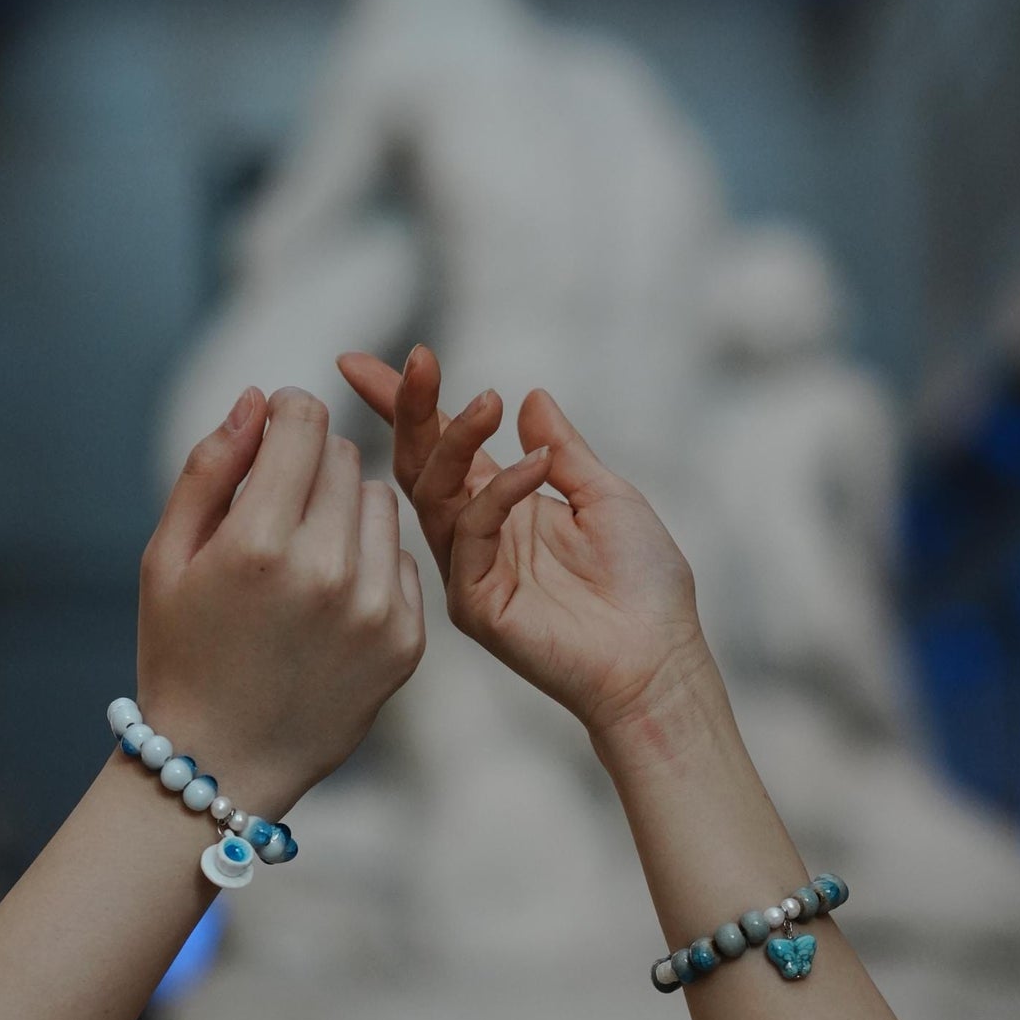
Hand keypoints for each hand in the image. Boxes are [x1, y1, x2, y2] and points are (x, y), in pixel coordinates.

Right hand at [135, 384, 424, 813]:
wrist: (222, 765)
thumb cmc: (182, 654)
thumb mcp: (166, 558)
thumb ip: (211, 468)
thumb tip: (259, 399)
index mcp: (259, 544)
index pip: (306, 423)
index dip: (288, 410)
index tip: (275, 428)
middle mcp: (327, 572)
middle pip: (344, 457)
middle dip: (309, 464)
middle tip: (278, 506)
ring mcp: (375, 609)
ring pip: (381, 502)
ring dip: (346, 511)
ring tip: (305, 555)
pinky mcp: (406, 642)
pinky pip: (404, 558)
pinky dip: (371, 563)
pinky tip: (331, 600)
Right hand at [336, 346, 712, 744]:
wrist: (659, 659)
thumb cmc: (644, 587)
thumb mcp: (606, 496)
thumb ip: (563, 450)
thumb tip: (530, 396)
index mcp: (503, 508)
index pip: (440, 448)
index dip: (404, 404)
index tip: (360, 360)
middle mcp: (477, 536)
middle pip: (421, 464)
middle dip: (409, 408)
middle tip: (418, 359)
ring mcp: (470, 571)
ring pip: (435, 493)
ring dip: (455, 439)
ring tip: (488, 400)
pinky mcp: (475, 604)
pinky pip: (471, 535)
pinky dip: (501, 493)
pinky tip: (539, 467)